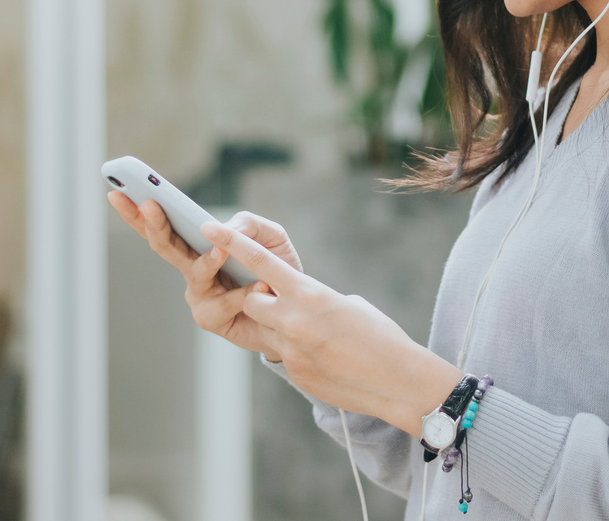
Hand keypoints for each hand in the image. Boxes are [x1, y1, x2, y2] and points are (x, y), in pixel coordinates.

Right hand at [107, 193, 298, 361]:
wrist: (294, 311)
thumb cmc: (276, 270)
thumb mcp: (270, 237)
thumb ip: (249, 225)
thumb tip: (222, 228)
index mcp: (197, 245)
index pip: (162, 226)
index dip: (137, 211)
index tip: (117, 191)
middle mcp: (191, 270)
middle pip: (164, 245)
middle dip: (154, 224)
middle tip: (150, 204)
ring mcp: (198, 295)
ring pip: (195, 274)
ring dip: (208, 261)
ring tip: (223, 251)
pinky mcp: (212, 319)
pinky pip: (225, 302)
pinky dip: (245, 292)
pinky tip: (261, 286)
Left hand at [206, 223, 463, 434]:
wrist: (397, 381)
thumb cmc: (381, 336)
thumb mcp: (348, 305)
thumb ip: (315, 299)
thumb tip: (299, 303)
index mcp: (310, 294)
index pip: (261, 262)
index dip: (233, 242)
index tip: (210, 227)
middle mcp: (294, 320)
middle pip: (252, 300)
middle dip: (261, 298)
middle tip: (285, 302)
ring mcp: (292, 349)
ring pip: (265, 328)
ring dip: (276, 325)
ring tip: (310, 332)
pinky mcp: (296, 373)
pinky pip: (283, 354)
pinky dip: (298, 351)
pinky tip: (327, 358)